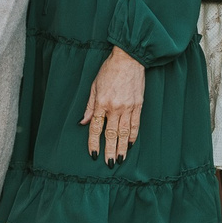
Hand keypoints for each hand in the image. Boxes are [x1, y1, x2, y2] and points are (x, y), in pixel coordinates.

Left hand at [84, 47, 145, 164]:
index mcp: (102, 103)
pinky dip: (133, 135)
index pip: (96, 128)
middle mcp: (115, 107)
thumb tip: (83, 122)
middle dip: (110, 150)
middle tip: (110, 163)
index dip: (94, 143)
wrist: (129, 59)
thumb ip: (89, 106)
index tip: (94, 154)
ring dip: (122, 147)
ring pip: (124, 132)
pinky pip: (135, 124)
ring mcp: (128, 107)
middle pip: (111, 134)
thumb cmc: (109, 70)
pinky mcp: (138, 105)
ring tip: (121, 159)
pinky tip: (131, 144)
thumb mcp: (94, 86)